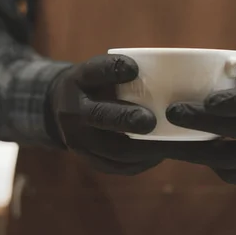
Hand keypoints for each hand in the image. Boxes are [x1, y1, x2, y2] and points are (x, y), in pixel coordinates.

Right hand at [46, 54, 163, 174]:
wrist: (65, 110)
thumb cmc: (98, 85)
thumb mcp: (102, 70)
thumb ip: (125, 69)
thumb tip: (170, 69)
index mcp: (78, 81)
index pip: (93, 72)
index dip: (112, 69)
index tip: (133, 68)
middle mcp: (73, 112)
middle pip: (100, 116)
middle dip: (126, 118)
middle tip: (150, 120)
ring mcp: (78, 140)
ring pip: (112, 149)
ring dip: (143, 147)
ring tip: (168, 143)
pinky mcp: (90, 160)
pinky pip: (118, 165)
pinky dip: (142, 161)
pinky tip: (161, 154)